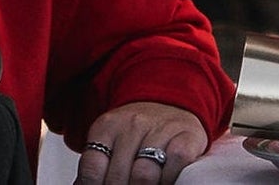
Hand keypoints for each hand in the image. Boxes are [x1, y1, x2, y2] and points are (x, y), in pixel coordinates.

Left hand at [75, 102, 208, 184]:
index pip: (91, 170)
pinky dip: (168, 180)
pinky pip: (175, 164)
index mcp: (107, 126)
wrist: (172, 103)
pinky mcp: (187, 135)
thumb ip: (95, 169)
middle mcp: (133, 123)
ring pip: (144, 175)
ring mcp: (161, 127)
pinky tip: (164, 181)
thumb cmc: (137, 134)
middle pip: (118, 178)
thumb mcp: (110, 144)